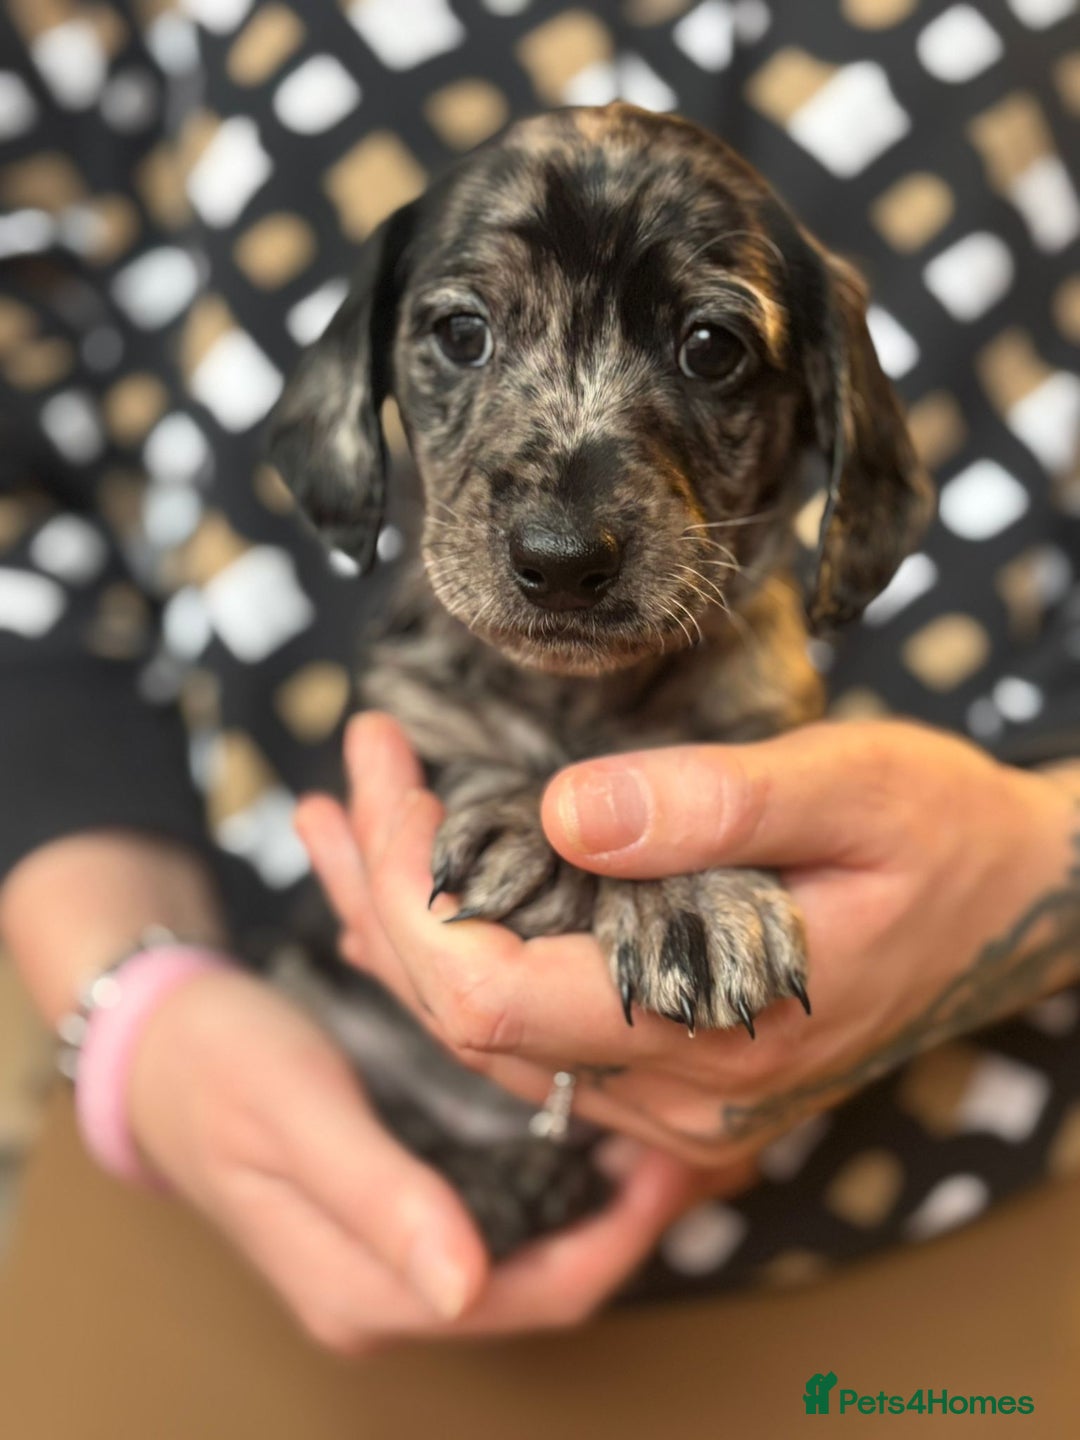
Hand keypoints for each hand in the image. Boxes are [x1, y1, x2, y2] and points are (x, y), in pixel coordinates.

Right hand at [126, 965, 694, 1351]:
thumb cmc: (218, 1070)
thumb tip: (463, 1290)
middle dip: (628, 1216)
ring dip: (602, 1193)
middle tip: (694, 1132)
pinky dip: (559, 1170)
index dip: (620, 1239)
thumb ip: (376, 1198)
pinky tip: (593, 1113)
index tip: (677, 1161)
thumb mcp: (294, 1118)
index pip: (533, 1297)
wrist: (157, 1043)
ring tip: (662, 1120)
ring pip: (533, 1242)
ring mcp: (398, 1250)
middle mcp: (391, 1287)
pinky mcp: (402, 1207)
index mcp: (363, 1290)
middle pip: (546, 1277)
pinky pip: (504, 1205)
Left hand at [298, 715, 1078, 1174]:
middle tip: (347, 772)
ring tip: (344, 818)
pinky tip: (420, 895)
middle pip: (465, 1023)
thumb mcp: (852, 789)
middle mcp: (680, 1095)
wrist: (1012, 902)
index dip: (407, 890)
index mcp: (715, 1034)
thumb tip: (559, 816)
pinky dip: (463, 956)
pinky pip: (534, 1033)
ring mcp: (676, 1098)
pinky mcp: (676, 1069)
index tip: (382, 768)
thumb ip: (713, 808)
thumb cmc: (942, 835)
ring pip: (488, 1036)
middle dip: (382, 891)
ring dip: (406, 924)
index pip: (490, 1000)